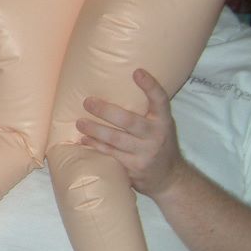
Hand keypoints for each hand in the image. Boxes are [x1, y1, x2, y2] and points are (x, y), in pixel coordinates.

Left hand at [76, 68, 188, 198]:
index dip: (151, 86)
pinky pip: (111, 155)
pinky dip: (95, 146)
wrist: (170, 178)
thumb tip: (118, 84)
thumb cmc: (159, 143)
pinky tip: (84, 140)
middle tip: (87, 102)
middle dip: (105, 111)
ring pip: (115, 140)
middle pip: (129, 121)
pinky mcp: (134, 168)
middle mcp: (156, 136)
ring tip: (80, 123)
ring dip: (95, 130)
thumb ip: (146, 110)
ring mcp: (145, 153)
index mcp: (163, 121)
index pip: (160, 100)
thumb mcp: (160, 125)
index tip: (137, 72)